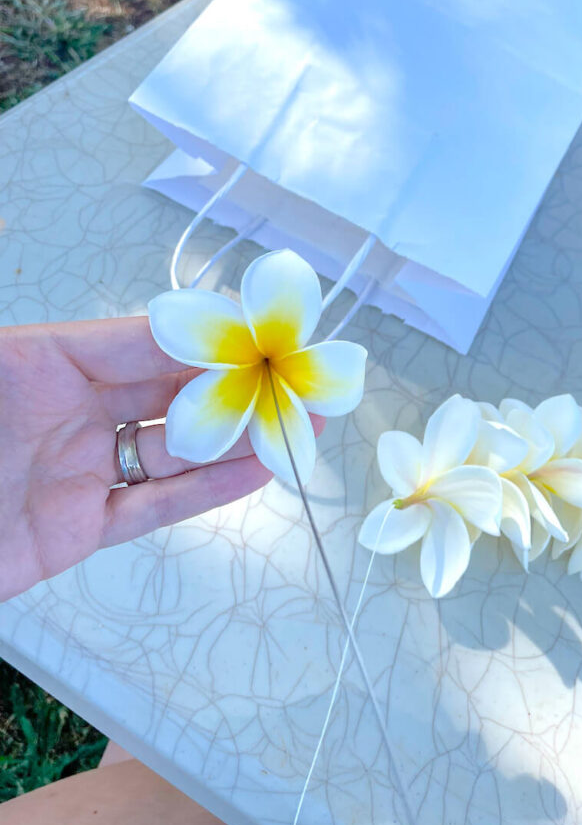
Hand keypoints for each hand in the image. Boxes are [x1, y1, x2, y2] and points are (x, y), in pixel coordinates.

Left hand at [0, 317, 321, 600]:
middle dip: (235, 385)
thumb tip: (139, 294)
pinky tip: (254, 472)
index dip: (204, 335)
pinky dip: (207, 491)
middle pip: (168, 392)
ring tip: (294, 427)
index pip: (142, 340)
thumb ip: (73, 349)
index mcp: (43, 359)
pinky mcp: (79, 530)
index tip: (260, 332)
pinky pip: (154, 507)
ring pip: (173, 449)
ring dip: (235, 439)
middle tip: (296, 382)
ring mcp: (78, 470)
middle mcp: (69, 409)